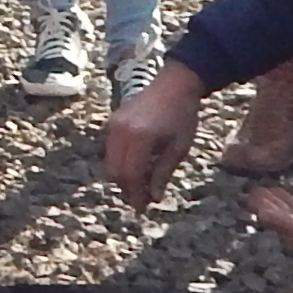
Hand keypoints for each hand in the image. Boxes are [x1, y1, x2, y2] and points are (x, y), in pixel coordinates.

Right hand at [101, 62, 206, 207]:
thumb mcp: (179, 148)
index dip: (135, 195)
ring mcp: (114, 125)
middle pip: (116, 171)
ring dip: (123, 177)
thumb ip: (163, 173)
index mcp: (141, 137)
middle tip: (143, 200)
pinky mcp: (112, 122)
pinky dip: (121, 163)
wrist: (174, 83)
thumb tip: (153, 198)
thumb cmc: (182, 115)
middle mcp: (122, 131)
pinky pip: (111, 150)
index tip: (143, 209)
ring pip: (110, 162)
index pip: (130, 175)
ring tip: (141, 184)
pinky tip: (138, 167)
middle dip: (127, 189)